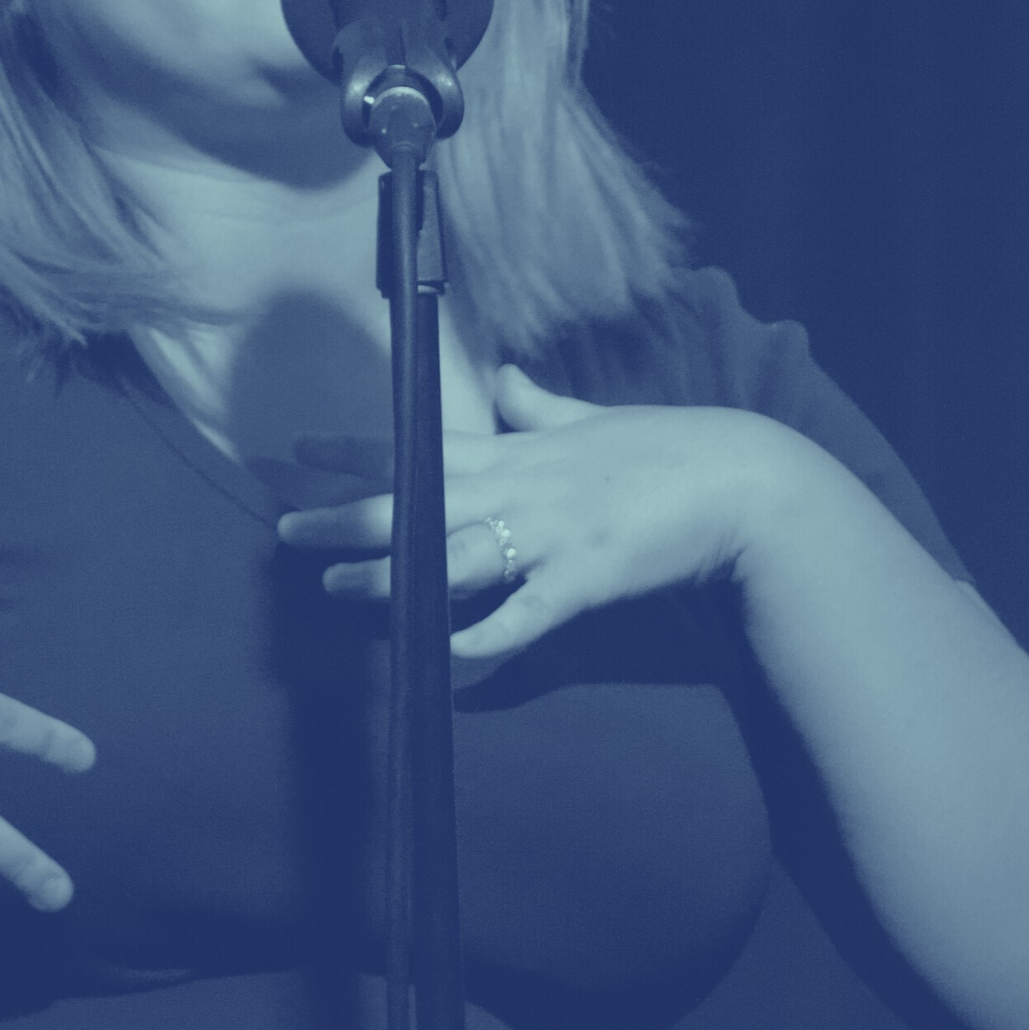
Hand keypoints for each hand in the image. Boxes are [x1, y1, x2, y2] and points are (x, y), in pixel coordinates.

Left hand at [276, 365, 799, 658]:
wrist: (742, 480)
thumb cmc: (668, 448)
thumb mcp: (593, 416)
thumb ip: (540, 402)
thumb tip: (506, 376)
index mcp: (518, 448)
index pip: (420, 444)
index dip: (356, 447)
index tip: (300, 449)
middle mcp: (522, 485)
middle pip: (417, 500)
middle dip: (347, 516)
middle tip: (286, 530)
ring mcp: (552, 532)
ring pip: (453, 554)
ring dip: (393, 574)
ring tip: (338, 588)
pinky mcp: (586, 578)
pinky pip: (524, 612)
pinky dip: (485, 634)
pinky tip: (444, 653)